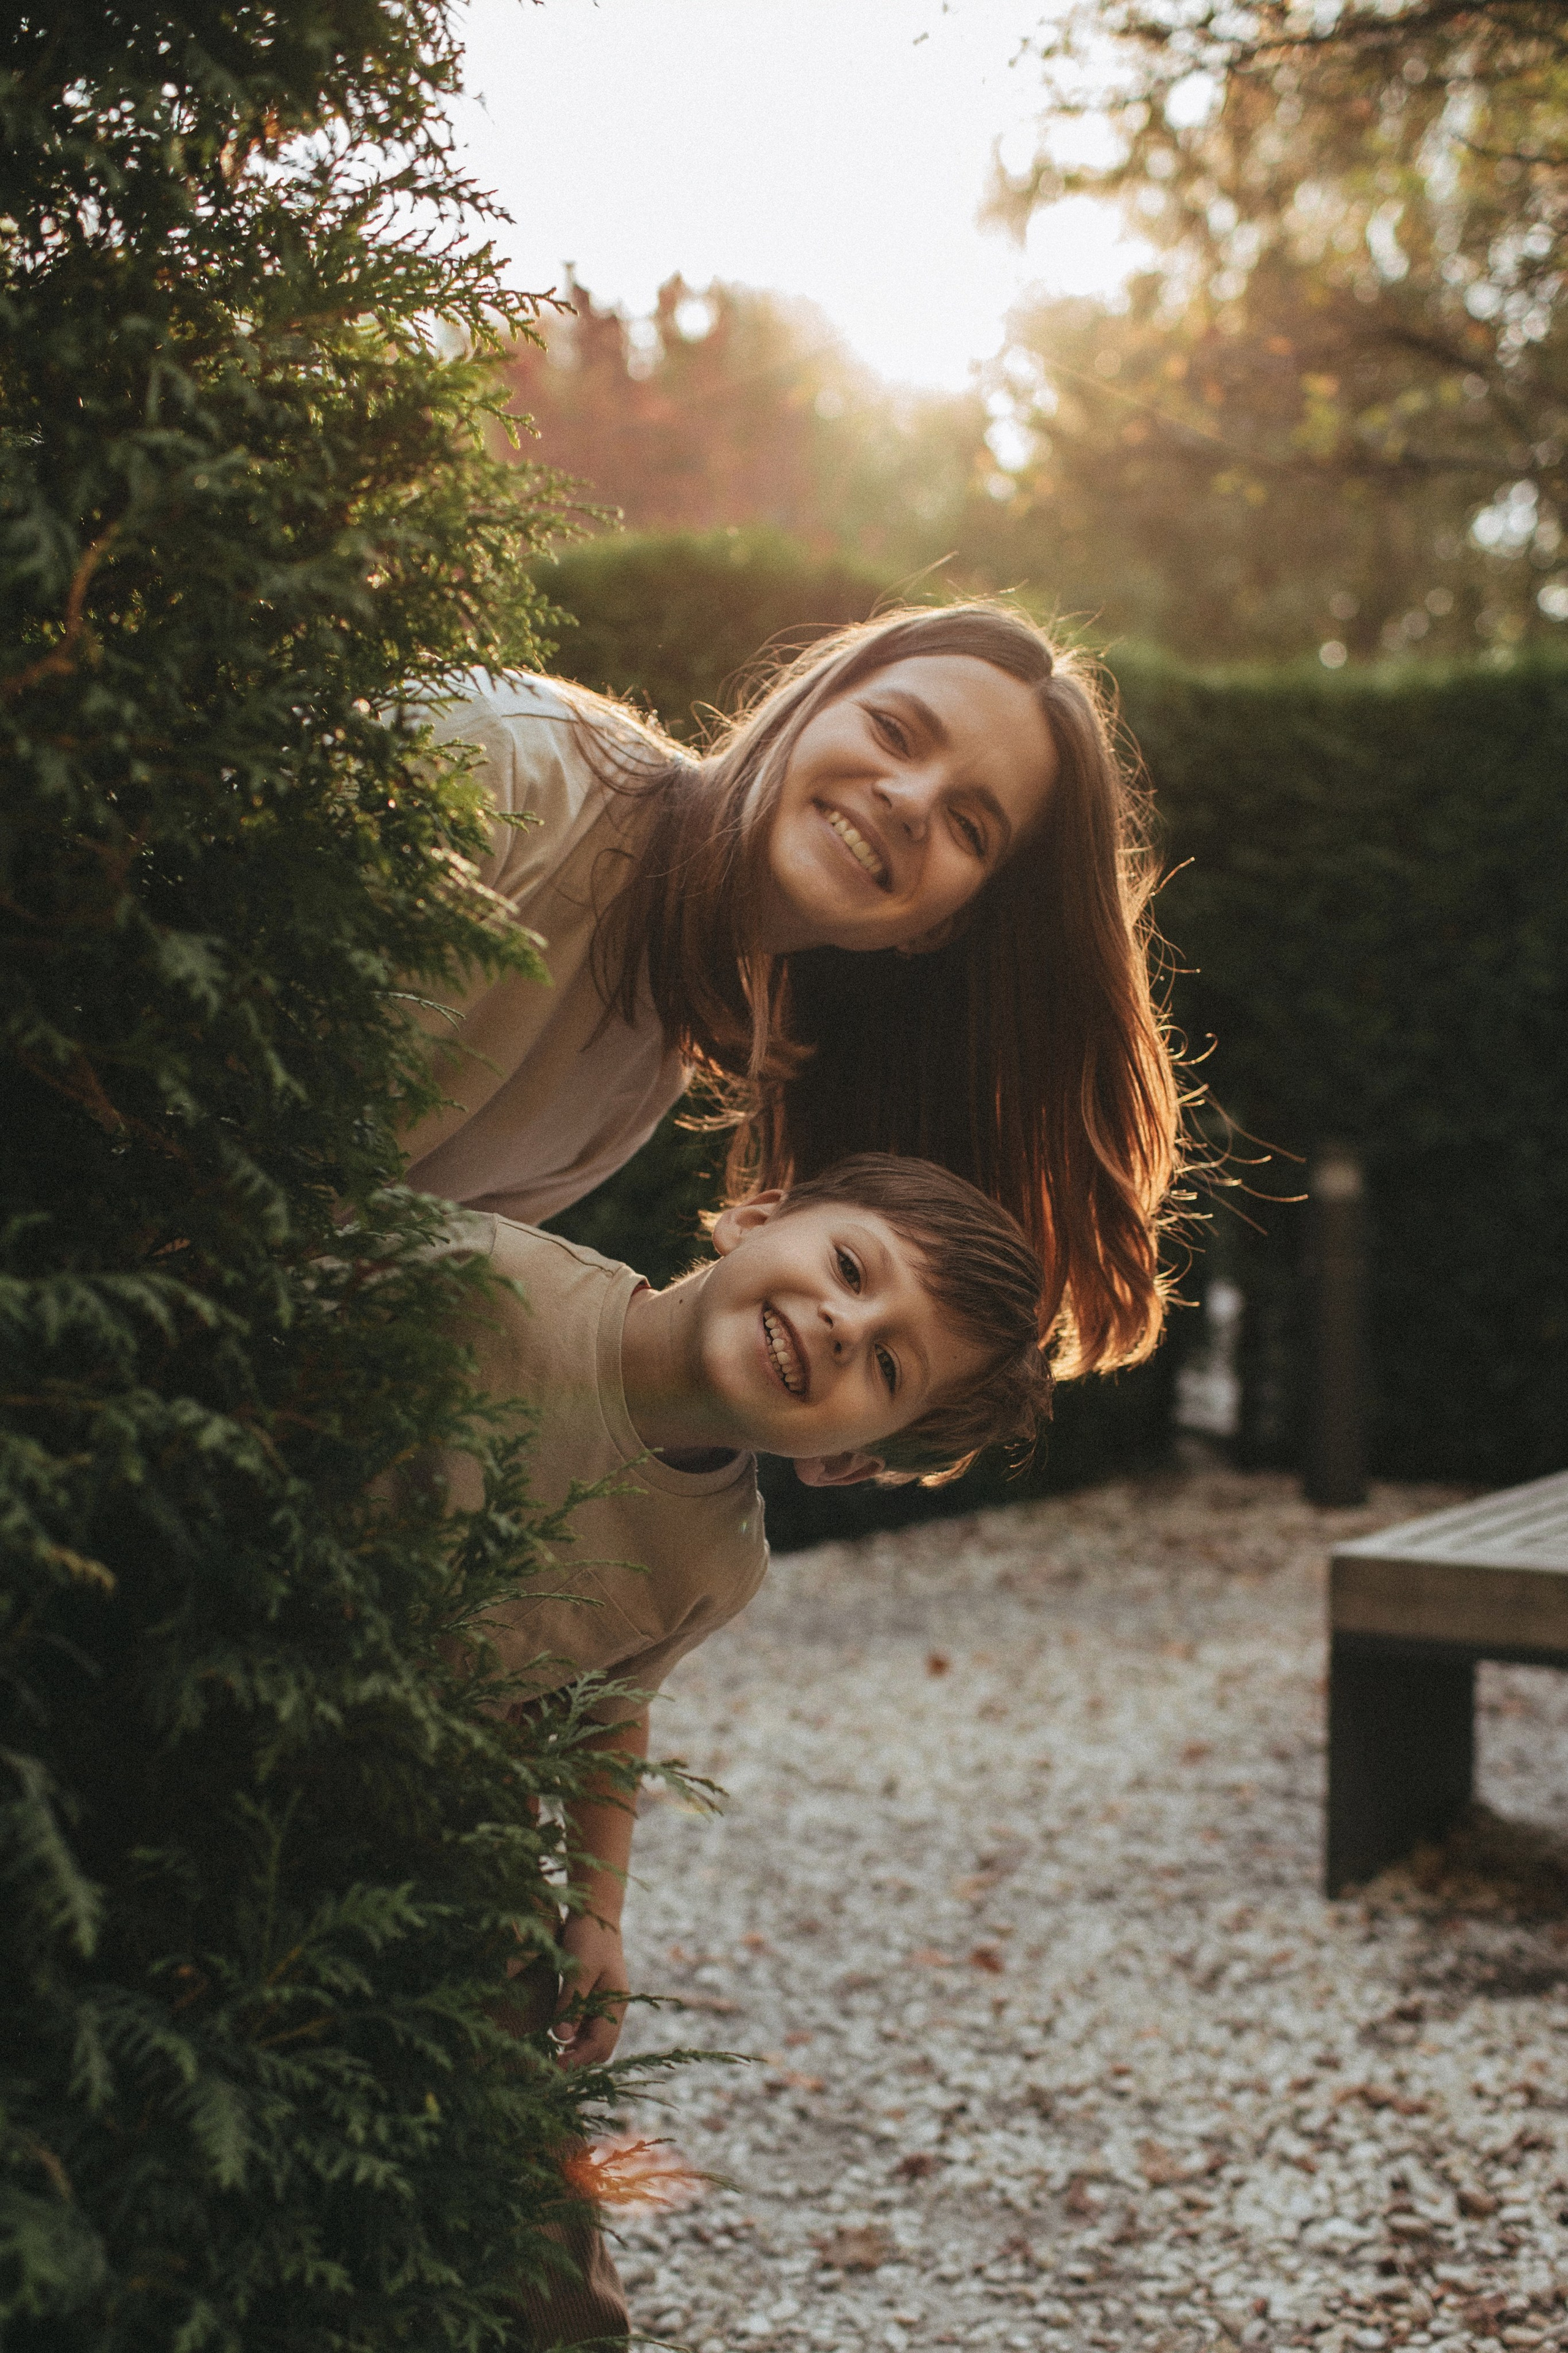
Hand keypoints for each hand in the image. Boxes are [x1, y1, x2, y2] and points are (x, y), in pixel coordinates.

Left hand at [553, 1910, 628, 2069]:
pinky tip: (556, 2035)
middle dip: (579, 2060)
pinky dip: (574, 2035)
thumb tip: (560, 2038)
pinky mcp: (594, 1995)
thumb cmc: (589, 1937)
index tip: (554, 2067)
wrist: (596, 1911)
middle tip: (550, 2066)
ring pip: (593, 2038)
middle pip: (600, 2047)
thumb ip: (571, 2003)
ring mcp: (606, 2002)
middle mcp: (614, 2007)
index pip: (600, 2045)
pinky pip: (587, 2025)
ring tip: (550, 2055)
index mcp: (617, 2002)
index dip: (578, 2059)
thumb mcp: (579, 1970)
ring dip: (576, 2049)